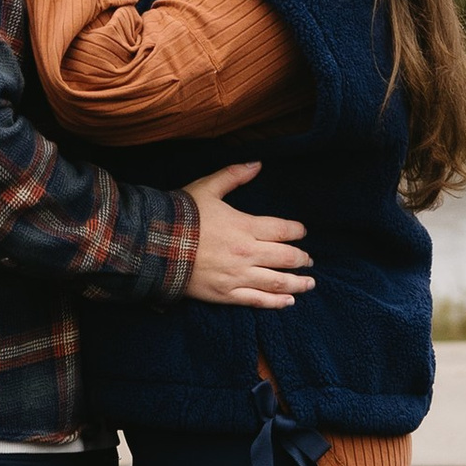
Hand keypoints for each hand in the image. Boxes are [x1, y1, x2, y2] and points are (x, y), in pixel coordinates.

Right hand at [181, 161, 313, 308]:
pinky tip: (289, 302)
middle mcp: (247, 252)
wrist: (155, 246)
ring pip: (277, 281)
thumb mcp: (207, 188)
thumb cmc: (181, 216)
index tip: (303, 232)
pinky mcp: (226, 294)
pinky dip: (276, 302)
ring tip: (309, 283)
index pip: (283, 230)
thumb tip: (257, 163)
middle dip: (302, 258)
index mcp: (245, 226)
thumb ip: (233, 175)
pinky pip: (258, 300)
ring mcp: (237, 275)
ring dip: (298, 283)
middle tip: (309, 259)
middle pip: (286, 257)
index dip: (297, 231)